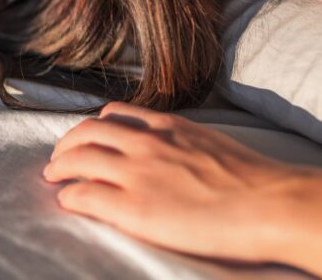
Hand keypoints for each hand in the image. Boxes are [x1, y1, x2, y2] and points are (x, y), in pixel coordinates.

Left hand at [42, 100, 301, 262]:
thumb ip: (187, 144)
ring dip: (59, 166)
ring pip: (77, 158)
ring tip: (54, 176)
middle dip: (67, 143)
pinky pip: (83, 194)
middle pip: (88, 131)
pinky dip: (69, 196)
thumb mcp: (214, 144)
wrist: (267, 202)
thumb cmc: (254, 180)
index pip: (116, 114)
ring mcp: (137, 173)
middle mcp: (147, 142)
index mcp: (169, 126)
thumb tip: (180, 156)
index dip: (95, 126)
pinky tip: (68, 202)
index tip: (89, 137)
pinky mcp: (132, 207)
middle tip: (60, 157)